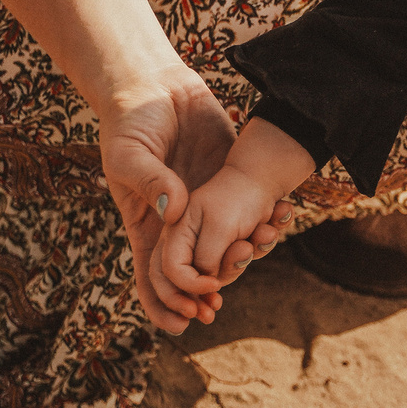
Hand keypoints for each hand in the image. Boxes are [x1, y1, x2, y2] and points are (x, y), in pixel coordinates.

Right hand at [99, 69, 291, 332]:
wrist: (158, 86)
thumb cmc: (130, 122)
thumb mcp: (128, 153)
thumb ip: (149, 181)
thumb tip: (175, 212)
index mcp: (147, 222)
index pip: (153, 275)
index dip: (164, 304)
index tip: (184, 321)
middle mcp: (178, 220)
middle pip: (193, 271)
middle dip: (205, 293)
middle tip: (218, 306)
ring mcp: (206, 203)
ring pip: (227, 244)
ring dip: (242, 257)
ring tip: (257, 254)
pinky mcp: (229, 181)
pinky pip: (249, 210)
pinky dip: (264, 221)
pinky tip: (278, 224)